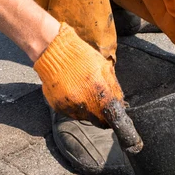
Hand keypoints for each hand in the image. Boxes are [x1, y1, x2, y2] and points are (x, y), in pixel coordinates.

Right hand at [34, 23, 142, 153]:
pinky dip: (74, 106)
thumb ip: (114, 88)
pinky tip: (72, 91)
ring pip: (84, 117)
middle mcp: (84, 104)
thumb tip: (121, 103)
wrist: (53, 51)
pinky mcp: (58, 107)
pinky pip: (71, 113)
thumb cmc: (82, 56)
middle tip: (100, 104)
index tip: (118, 122)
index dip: (117, 122)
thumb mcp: (104, 67)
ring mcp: (70, 107)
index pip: (112, 119)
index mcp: (99, 94)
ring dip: (87, 110)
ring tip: (82, 91)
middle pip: (98, 121)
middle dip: (102, 116)